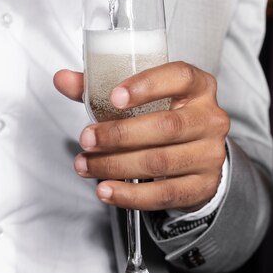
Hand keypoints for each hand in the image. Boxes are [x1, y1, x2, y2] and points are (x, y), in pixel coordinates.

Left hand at [53, 62, 229, 211]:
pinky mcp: (202, 186)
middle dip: (119, 134)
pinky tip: (106, 190)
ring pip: (160, 162)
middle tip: (86, 139)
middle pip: (166, 126)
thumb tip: (62, 79)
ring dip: (116, 165)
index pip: (179, 77)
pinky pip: (163, 194)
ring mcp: (209, 154)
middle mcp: (209, 118)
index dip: (147, 85)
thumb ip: (99, 88)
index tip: (113, 97)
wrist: (198, 155)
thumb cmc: (162, 116)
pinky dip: (129, 195)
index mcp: (197, 86)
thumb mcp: (139, 97)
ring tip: (85, 165)